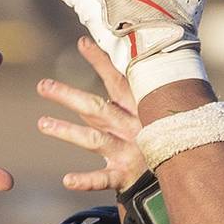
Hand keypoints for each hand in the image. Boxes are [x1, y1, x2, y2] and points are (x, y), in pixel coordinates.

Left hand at [37, 36, 146, 191]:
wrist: (181, 171)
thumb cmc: (158, 136)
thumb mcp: (147, 111)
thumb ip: (124, 92)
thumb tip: (100, 56)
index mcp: (138, 108)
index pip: (117, 81)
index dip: (100, 62)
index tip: (82, 43)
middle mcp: (132, 127)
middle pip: (97, 109)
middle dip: (69, 97)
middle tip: (43, 86)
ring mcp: (129, 152)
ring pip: (94, 140)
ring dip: (68, 131)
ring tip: (42, 123)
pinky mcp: (125, 176)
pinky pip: (103, 179)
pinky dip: (86, 180)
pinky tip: (67, 180)